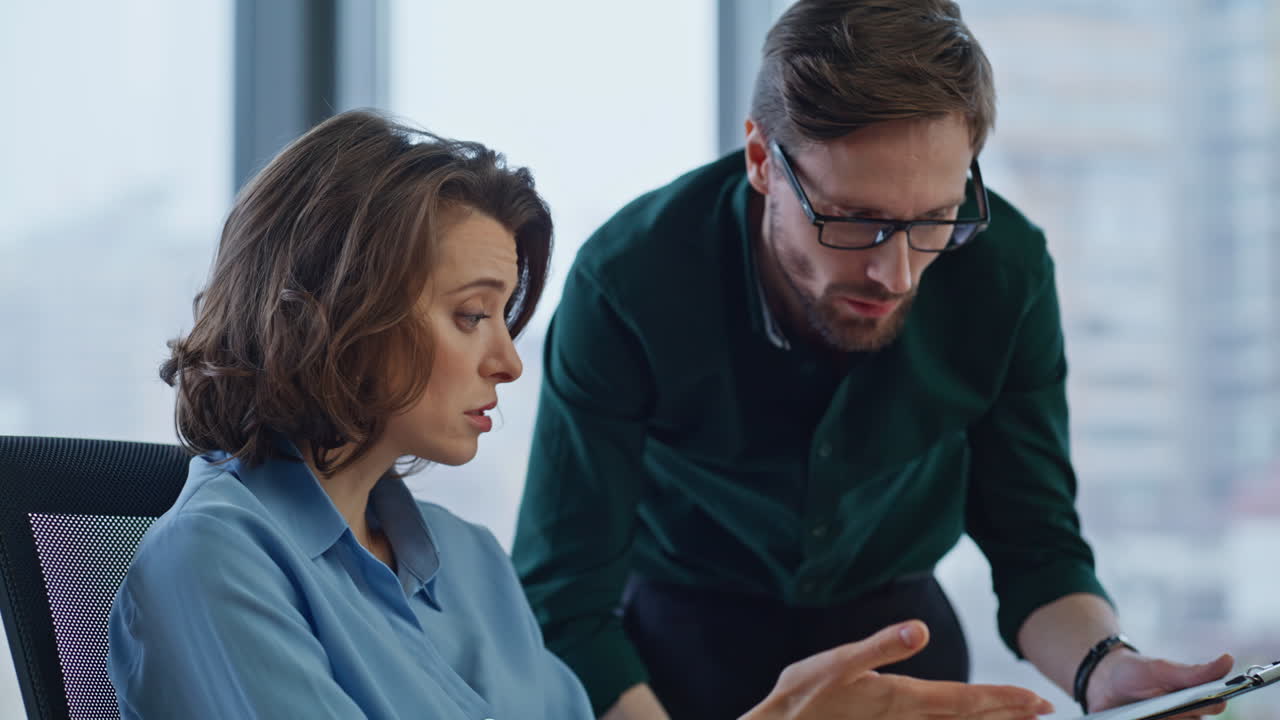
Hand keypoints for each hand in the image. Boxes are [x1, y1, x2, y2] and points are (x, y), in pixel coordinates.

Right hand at [740, 621, 1053, 719]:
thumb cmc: (804, 697)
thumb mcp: (836, 661)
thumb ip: (880, 645)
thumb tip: (918, 630)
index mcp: (901, 698)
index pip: (965, 701)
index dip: (1003, 700)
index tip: (1037, 700)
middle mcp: (906, 719)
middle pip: (969, 718)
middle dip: (1008, 713)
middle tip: (1044, 710)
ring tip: (1018, 718)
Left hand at [1087, 648, 1234, 717]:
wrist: (1101, 682)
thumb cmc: (1135, 672)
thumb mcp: (1161, 670)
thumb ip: (1193, 671)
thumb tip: (1229, 659)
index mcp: (1195, 698)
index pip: (1215, 705)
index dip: (1208, 703)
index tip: (1191, 699)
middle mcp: (1187, 717)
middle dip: (1179, 715)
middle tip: (1162, 706)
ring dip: (1166, 719)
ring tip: (1146, 713)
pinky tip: (1136, 719)